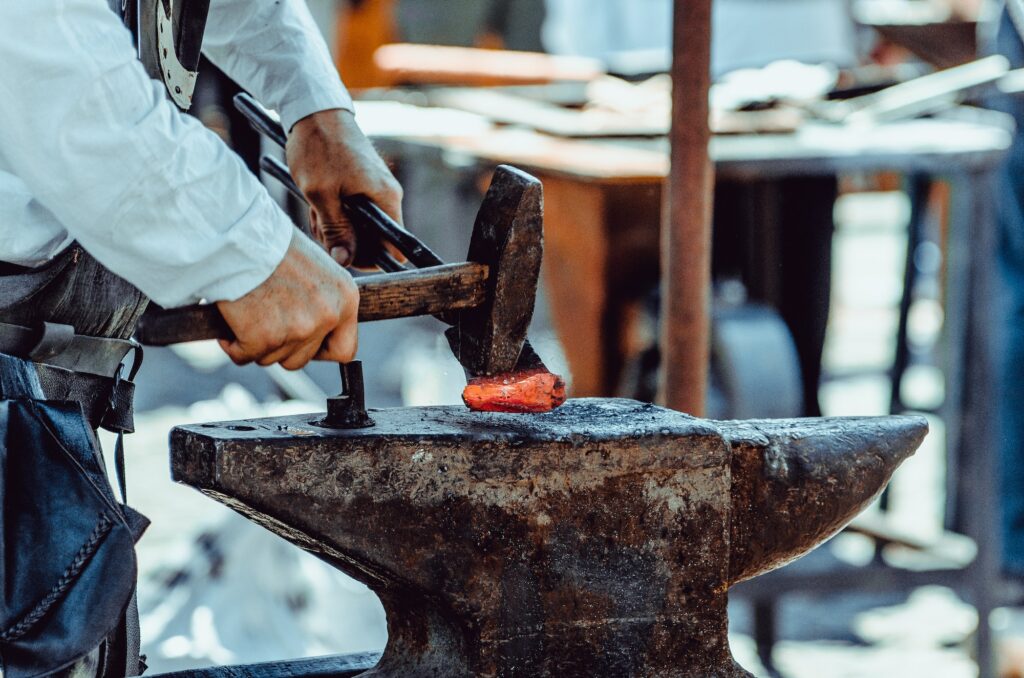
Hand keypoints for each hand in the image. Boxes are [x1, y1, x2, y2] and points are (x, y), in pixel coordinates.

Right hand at [216, 231, 358, 368]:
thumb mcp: (316, 271)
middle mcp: (327, 316)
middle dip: (278, 345)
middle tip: (262, 318)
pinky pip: (243, 355)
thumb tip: (316, 332)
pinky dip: (231, 342)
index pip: (344, 350)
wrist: (239, 235)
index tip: (301, 342)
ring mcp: (297, 329)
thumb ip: (321, 302)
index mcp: (345, 299)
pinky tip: (231, 317)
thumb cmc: (272, 246)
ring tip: (248, 310)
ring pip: (271, 358)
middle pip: (301, 359)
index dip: (318, 351)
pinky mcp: (264, 337)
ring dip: (255, 342)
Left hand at [286, 108, 403, 267]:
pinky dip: (335, 212)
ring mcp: (376, 189)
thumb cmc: (319, 148)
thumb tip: (345, 260)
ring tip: (315, 209)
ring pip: (360, 226)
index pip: (394, 246)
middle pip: (374, 239)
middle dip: (346, 241)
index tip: (344, 253)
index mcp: (386, 198)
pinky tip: (318, 202)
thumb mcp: (321, 194)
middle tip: (320, 225)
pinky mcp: (364, 184)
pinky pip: (354, 211)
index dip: (370, 258)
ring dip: (335, 226)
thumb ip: (335, 230)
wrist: (315, 111)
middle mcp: (387, 196)